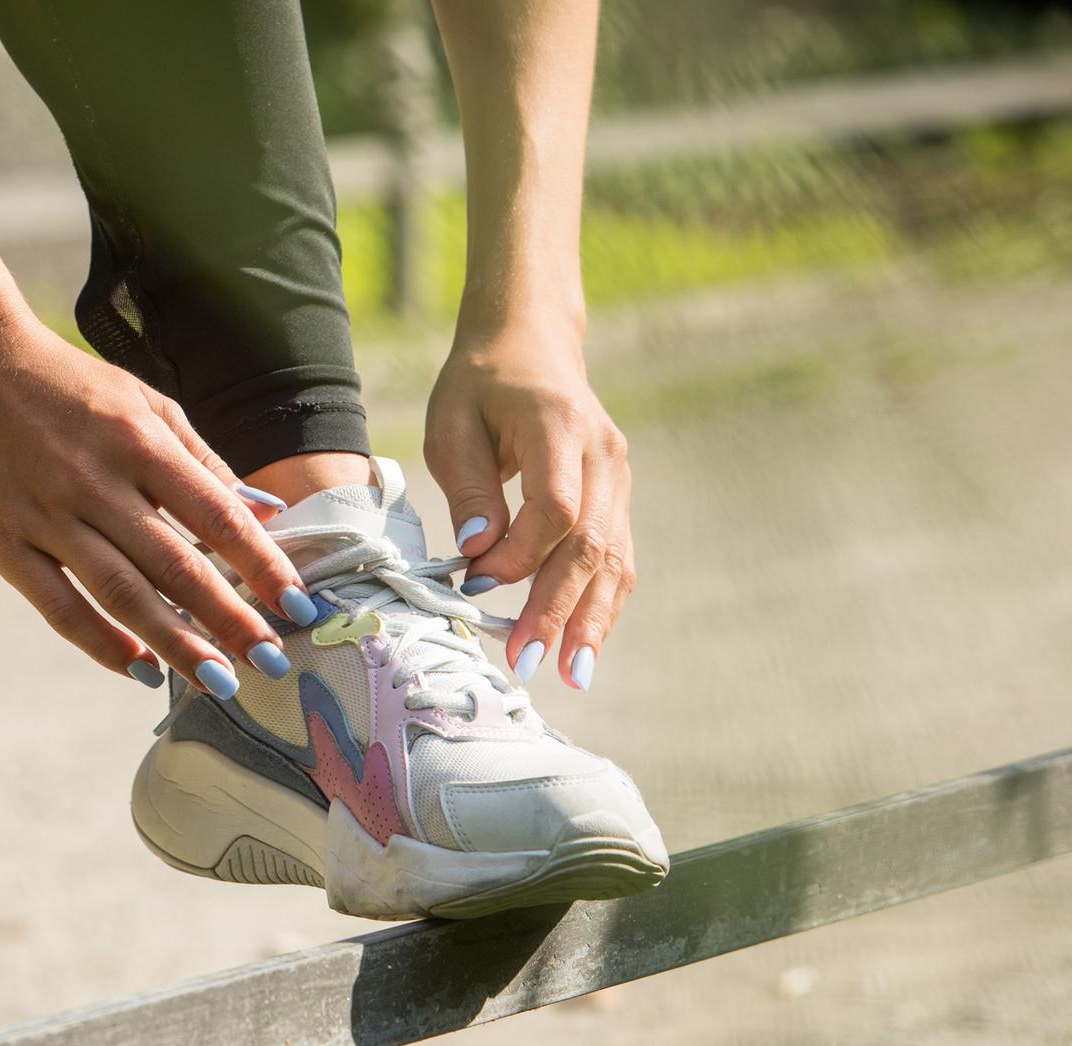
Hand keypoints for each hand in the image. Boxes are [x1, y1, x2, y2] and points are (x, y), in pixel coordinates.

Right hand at [0, 317, 310, 691]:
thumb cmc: (71, 386)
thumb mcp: (146, 404)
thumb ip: (203, 461)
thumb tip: (263, 514)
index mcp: (138, 441)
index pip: (216, 514)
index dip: (261, 564)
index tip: (297, 606)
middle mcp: (95, 481)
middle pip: (175, 566)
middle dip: (229, 620)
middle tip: (271, 662)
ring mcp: (46, 515)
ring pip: (121, 594)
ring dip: (175, 642)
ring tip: (218, 681)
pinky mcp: (3, 542)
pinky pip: (58, 606)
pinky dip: (100, 642)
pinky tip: (140, 670)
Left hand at [423, 320, 635, 692]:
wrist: (531, 344)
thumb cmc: (479, 385)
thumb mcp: (453, 426)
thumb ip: (469, 490)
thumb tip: (478, 555)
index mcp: (560, 426)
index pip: (556, 507)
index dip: (522, 554)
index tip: (479, 585)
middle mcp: (602, 454)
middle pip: (590, 543)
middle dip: (559, 608)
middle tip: (528, 660)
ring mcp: (618, 476)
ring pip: (614, 558)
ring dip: (591, 619)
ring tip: (571, 675)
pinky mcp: (617, 496)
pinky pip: (616, 557)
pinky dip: (601, 603)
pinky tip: (583, 646)